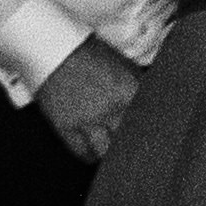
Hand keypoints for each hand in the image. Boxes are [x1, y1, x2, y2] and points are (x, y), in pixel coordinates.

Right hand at [39, 36, 146, 162]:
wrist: (52, 50)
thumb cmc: (86, 52)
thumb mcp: (122, 64)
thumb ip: (137, 86)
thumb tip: (150, 101)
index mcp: (131, 90)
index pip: (149, 120)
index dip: (153, 131)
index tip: (154, 137)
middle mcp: (112, 108)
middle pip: (130, 139)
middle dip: (132, 143)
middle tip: (134, 148)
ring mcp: (88, 119)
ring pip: (106, 150)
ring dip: (111, 153)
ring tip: (112, 153)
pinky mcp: (66, 126)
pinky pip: (81, 150)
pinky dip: (89, 155)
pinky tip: (92, 154)